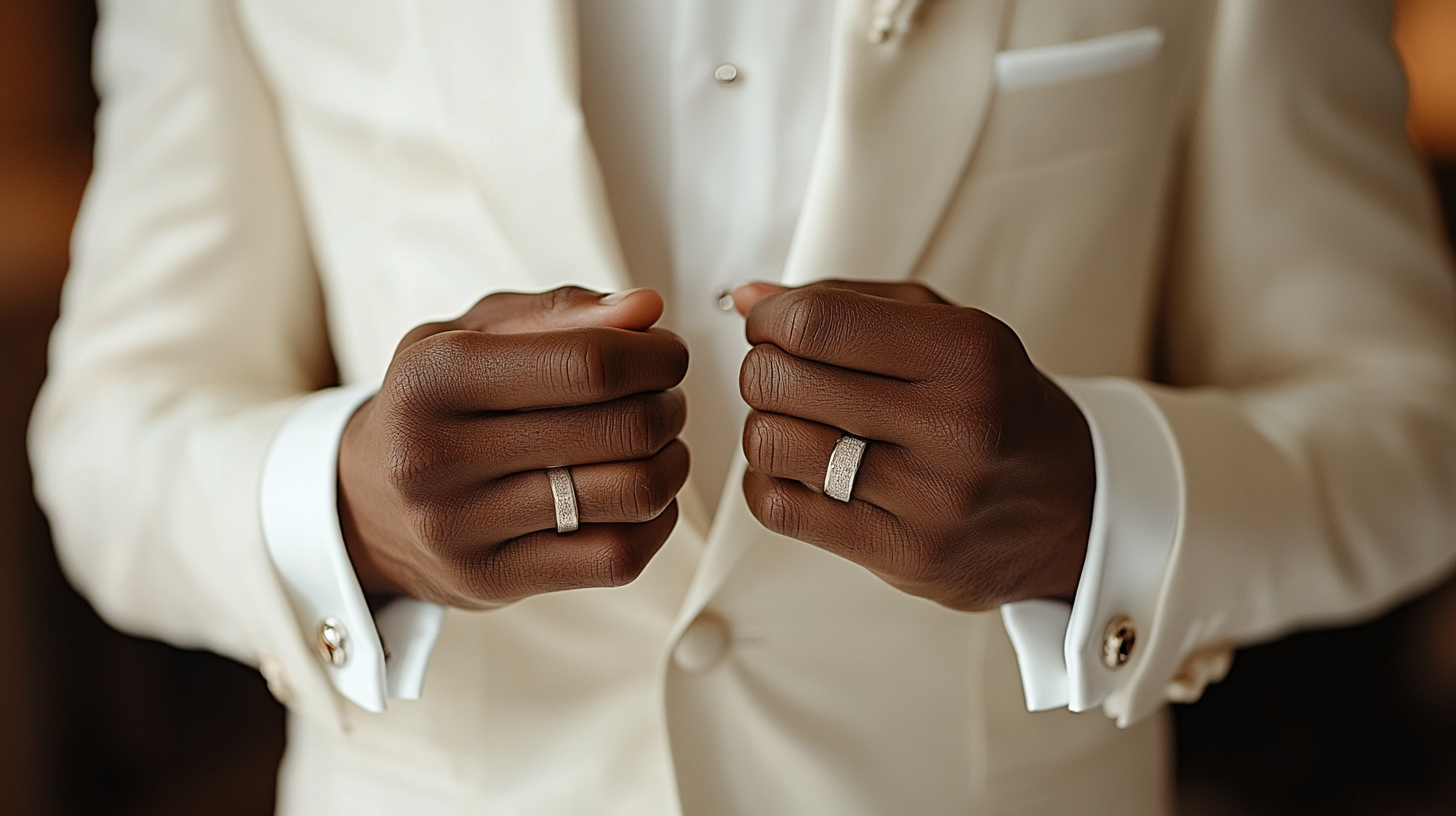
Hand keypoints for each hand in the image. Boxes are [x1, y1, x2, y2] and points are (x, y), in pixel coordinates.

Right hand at [338, 286, 689, 608]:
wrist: (363, 506)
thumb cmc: (434, 405)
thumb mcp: (470, 335)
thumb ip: (558, 312)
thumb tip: (645, 309)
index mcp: (432, 375)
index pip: (589, 362)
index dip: (654, 355)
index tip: (666, 354)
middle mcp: (436, 454)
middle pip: (621, 428)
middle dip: (668, 406)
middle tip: (665, 400)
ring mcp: (461, 527)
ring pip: (630, 494)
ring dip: (672, 464)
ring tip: (660, 447)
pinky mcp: (490, 581)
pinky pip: (616, 557)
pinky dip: (654, 522)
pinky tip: (643, 499)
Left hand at [733, 281, 1092, 610]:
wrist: (1075, 507)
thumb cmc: (997, 407)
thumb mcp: (950, 330)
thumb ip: (849, 303)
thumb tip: (748, 298)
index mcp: (966, 352)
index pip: (817, 323)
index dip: (770, 320)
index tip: (770, 326)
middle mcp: (952, 424)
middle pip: (782, 381)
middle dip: (764, 370)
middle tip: (785, 375)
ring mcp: (928, 497)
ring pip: (771, 444)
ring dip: (765, 427)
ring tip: (798, 424)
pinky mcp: (903, 554)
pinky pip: (781, 508)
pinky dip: (769, 482)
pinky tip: (799, 471)